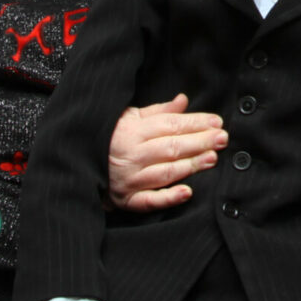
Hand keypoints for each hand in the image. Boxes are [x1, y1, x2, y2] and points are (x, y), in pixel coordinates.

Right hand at [107, 93, 224, 211]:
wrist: (79, 163)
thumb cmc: (109, 139)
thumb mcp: (129, 118)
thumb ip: (158, 112)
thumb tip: (183, 100)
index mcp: (132, 131)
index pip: (170, 125)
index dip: (196, 123)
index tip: (216, 122)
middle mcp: (131, 154)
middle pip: (171, 147)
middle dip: (200, 142)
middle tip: (222, 139)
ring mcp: (129, 179)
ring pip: (165, 172)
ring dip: (191, 166)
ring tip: (212, 158)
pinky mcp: (127, 199)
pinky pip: (149, 201)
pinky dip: (168, 198)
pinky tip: (187, 192)